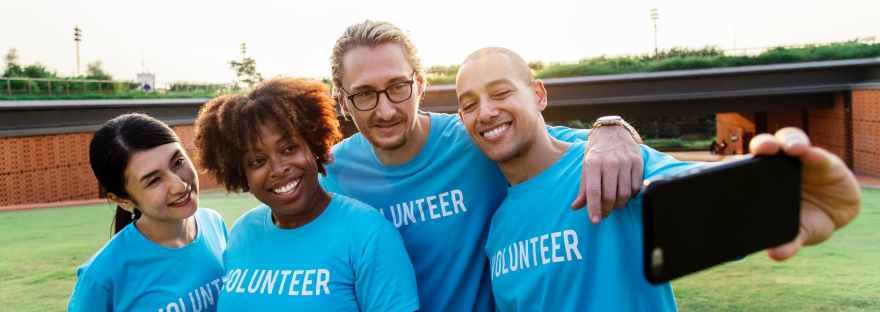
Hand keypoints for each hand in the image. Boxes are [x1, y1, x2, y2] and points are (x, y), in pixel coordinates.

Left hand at [571, 124, 643, 222]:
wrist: (612, 132)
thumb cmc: (596, 153)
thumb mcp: (586, 167)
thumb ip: (583, 188)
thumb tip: (575, 207)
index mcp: (593, 163)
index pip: (593, 191)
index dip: (594, 208)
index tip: (595, 221)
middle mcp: (610, 162)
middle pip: (610, 195)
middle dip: (607, 209)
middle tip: (605, 214)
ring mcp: (625, 162)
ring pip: (625, 193)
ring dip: (619, 204)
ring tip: (614, 205)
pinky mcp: (638, 162)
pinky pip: (636, 187)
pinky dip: (631, 195)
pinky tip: (625, 194)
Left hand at [749, 127, 860, 260]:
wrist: (837, 214)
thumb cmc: (805, 219)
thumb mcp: (798, 232)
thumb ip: (788, 241)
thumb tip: (776, 255)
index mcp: (761, 180)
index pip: (745, 165)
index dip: (737, 162)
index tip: (732, 166)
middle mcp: (777, 164)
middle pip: (765, 146)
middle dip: (762, 144)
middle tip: (762, 150)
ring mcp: (799, 158)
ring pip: (788, 141)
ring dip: (788, 141)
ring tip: (792, 149)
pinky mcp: (821, 159)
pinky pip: (815, 151)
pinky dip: (812, 151)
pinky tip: (810, 153)